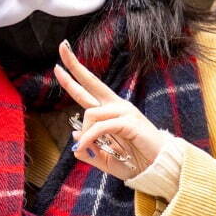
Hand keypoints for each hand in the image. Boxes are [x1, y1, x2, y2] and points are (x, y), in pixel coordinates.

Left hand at [53, 39, 167, 180]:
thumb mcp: (104, 158)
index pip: (89, 89)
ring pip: (90, 113)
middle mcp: (116, 106)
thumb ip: (88, 148)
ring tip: (87, 148)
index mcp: (110, 111)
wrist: (157, 168)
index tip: (58, 65)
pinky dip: (90, 137)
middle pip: (92, 82)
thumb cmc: (134, 161)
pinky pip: (100, 126)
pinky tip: (86, 146)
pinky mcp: (129, 122)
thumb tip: (74, 134)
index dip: (74, 76)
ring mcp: (124, 112)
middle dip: (74, 66)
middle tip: (62, 47)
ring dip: (84, 133)